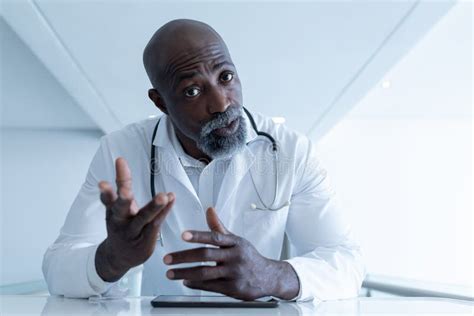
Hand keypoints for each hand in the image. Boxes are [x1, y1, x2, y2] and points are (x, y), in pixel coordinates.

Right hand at [95, 157, 174, 281]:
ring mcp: (133, 232)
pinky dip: (164, 211)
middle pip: (121, 208)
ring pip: (143, 218)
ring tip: (162, 196)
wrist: (118, 256)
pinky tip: (171, 198)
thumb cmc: (121, 225)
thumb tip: (120, 159)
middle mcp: (120, 221)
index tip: (118, 164)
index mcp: (112, 211)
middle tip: (126, 192)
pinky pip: (156, 223)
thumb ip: (121, 184)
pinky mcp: (145, 240)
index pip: (111, 195)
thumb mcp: (117, 204)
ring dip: (153, 207)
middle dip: (123, 199)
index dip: (114, 181)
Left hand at [163, 207, 299, 300]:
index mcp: (235, 243)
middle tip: (167, 259)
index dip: (198, 235)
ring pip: (205, 273)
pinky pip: (210, 286)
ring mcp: (234, 273)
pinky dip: (195, 284)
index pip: (214, 237)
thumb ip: (219, 227)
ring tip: (171, 273)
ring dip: (185, 273)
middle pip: (206, 256)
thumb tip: (209, 210)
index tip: (183, 235)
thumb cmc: (248, 257)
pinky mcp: (233, 288)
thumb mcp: (236, 240)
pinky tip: (186, 281)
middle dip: (183, 257)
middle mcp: (235, 257)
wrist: (269, 277)